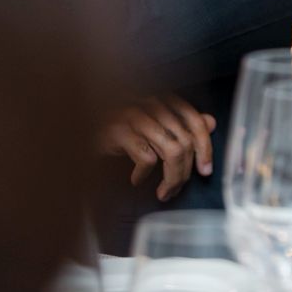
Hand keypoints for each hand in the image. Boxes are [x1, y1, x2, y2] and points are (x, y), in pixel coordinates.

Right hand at [98, 95, 216, 202]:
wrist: (80, 125)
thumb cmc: (119, 124)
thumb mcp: (152, 122)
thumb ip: (182, 122)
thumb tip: (211, 122)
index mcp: (163, 100)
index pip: (194, 121)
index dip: (205, 147)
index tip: (205, 170)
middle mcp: (152, 104)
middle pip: (185, 141)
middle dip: (185, 172)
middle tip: (176, 189)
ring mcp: (135, 116)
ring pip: (171, 151)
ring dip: (171, 178)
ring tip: (164, 192)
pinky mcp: (118, 131)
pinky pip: (145, 157)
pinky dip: (143, 174)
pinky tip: (136, 180)